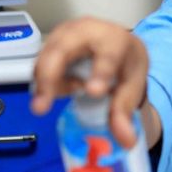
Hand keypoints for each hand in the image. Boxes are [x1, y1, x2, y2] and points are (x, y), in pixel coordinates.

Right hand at [30, 17, 148, 147]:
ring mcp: (63, 35)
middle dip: (50, 78)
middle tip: (41, 108)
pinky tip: (64, 88)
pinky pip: (40, 66)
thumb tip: (126, 141)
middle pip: (61, 51)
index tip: (94, 92)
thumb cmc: (125, 62)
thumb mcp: (131, 84)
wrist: (117, 46)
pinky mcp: (49, 44)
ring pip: (44, 60)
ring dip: (49, 84)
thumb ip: (124, 111)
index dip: (100, 72)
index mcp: (115, 38)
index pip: (108, 53)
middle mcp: (86, 30)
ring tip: (70, 93)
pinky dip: (47, 83)